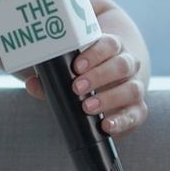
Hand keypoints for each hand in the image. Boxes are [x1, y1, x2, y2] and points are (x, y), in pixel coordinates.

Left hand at [25, 34, 148, 136]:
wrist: (110, 83)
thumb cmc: (84, 73)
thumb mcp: (70, 69)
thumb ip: (51, 76)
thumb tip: (32, 83)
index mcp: (112, 48)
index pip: (109, 44)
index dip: (95, 53)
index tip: (76, 66)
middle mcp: (127, 65)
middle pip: (122, 65)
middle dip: (99, 76)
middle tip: (77, 87)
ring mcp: (135, 86)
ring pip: (132, 88)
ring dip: (110, 98)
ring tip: (87, 107)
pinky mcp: (137, 108)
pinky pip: (136, 114)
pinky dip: (123, 120)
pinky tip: (107, 126)